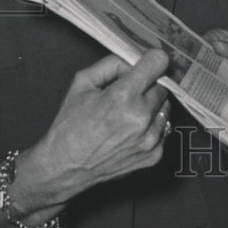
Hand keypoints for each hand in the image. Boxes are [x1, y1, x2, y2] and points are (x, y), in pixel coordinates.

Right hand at [17, 49, 171, 208]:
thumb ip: (111, 63)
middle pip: (162, 85)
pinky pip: (163, 129)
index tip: (148, 62)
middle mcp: (140, 118)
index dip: (152, 59)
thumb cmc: (69, 127)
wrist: (64, 168)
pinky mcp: (154, 156)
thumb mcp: (82, 83)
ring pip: (164, 107)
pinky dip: (151, 127)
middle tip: (127, 94)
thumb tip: (133, 61)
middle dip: (147, 85)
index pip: (158, 62)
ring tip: (127, 114)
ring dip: (151, 106)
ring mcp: (149, 139)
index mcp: (123, 96)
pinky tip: (130, 131)